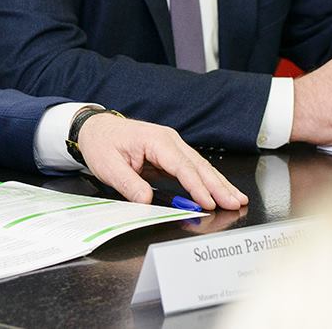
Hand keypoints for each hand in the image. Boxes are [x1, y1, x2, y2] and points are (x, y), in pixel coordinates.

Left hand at [76, 114, 246, 209]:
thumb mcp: (108, 166)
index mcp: (156, 140)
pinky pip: (193, 169)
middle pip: (198, 166)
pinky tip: (220, 191)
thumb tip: (147, 200)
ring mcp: (172, 147)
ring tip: (237, 198)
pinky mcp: (170, 155)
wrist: (95, 129)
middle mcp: (169, 140)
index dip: (197, 186)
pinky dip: (208, 181)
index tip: (209, 202)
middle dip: (218, 186)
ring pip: (200, 167)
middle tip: (236, 202)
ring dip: (219, 183)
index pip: (182, 166)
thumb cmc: (102, 143)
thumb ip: (128, 184)